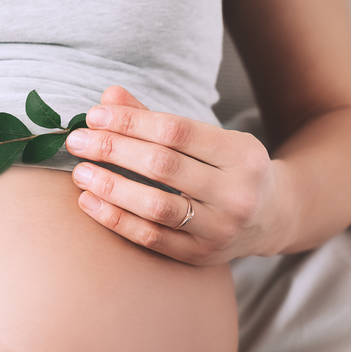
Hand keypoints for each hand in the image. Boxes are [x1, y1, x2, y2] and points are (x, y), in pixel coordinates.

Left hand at [65, 86, 292, 264]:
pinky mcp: (200, 255)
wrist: (272, 218)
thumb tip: (109, 96)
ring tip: (80, 173)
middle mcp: (235, 192)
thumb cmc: (228, 169)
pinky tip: (89, 203)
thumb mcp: (207, 139)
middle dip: (113, 151)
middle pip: (162, 166)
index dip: (130, 122)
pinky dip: (115, 219)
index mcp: (241, 153)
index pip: (174, 132)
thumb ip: (156, 120)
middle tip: (77, 142)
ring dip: (111, 187)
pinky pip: (150, 237)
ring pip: (155, 206)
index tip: (94, 117)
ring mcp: (219, 228)